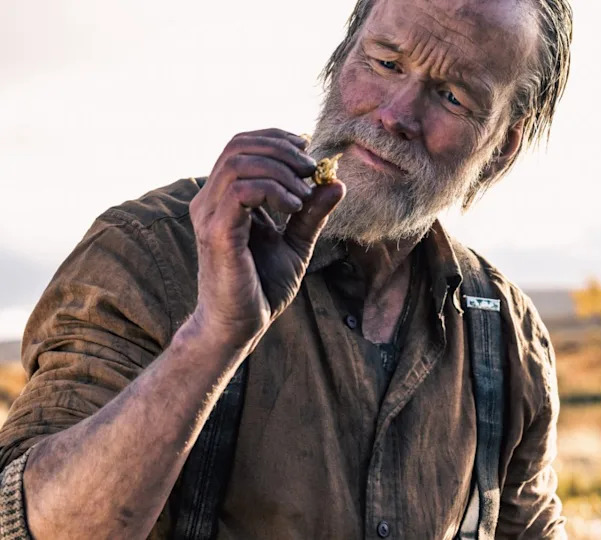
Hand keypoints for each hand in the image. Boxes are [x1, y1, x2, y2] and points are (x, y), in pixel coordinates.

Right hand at [188, 128, 344, 347]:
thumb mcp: (297, 243)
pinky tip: (293, 207)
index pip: (241, 144)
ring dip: (280, 169)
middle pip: (238, 145)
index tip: (308, 151)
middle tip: (312, 169)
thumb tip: (336, 183)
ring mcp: (209, 215)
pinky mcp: (217, 233)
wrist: (241, 325)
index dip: (276, 138)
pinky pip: (240, 191)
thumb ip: (312, 213)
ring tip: (304, 194)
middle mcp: (210, 201)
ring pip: (238, 163)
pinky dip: (273, 190)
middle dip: (282, 149)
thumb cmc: (262, 286)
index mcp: (224, 197)